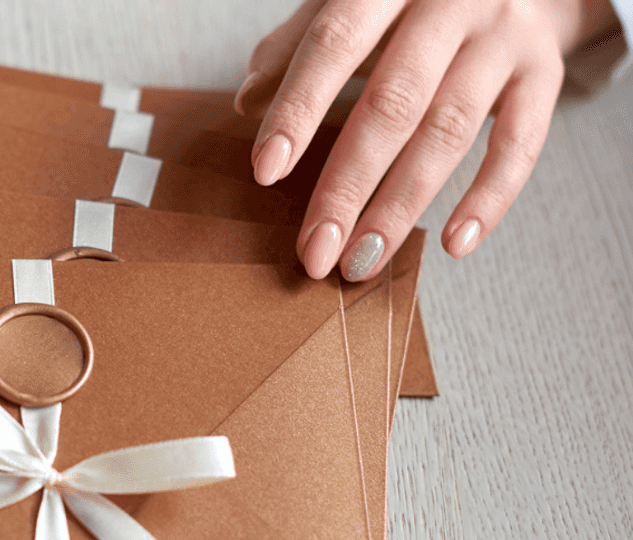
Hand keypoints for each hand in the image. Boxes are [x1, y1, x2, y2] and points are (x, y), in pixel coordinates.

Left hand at [235, 0, 617, 279]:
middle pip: (392, 104)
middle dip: (347, 187)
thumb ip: (298, 45)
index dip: (298, 109)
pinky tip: (454, 244)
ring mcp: (503, 37)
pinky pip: (520, 143)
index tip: (265, 172)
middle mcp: (450, 2)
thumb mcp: (352, 1)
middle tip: (315, 251)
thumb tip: (247, 100)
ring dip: (400, 208)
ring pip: (447, 132)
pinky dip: (488, 198)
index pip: (335, 44)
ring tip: (361, 261)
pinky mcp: (544, 71)